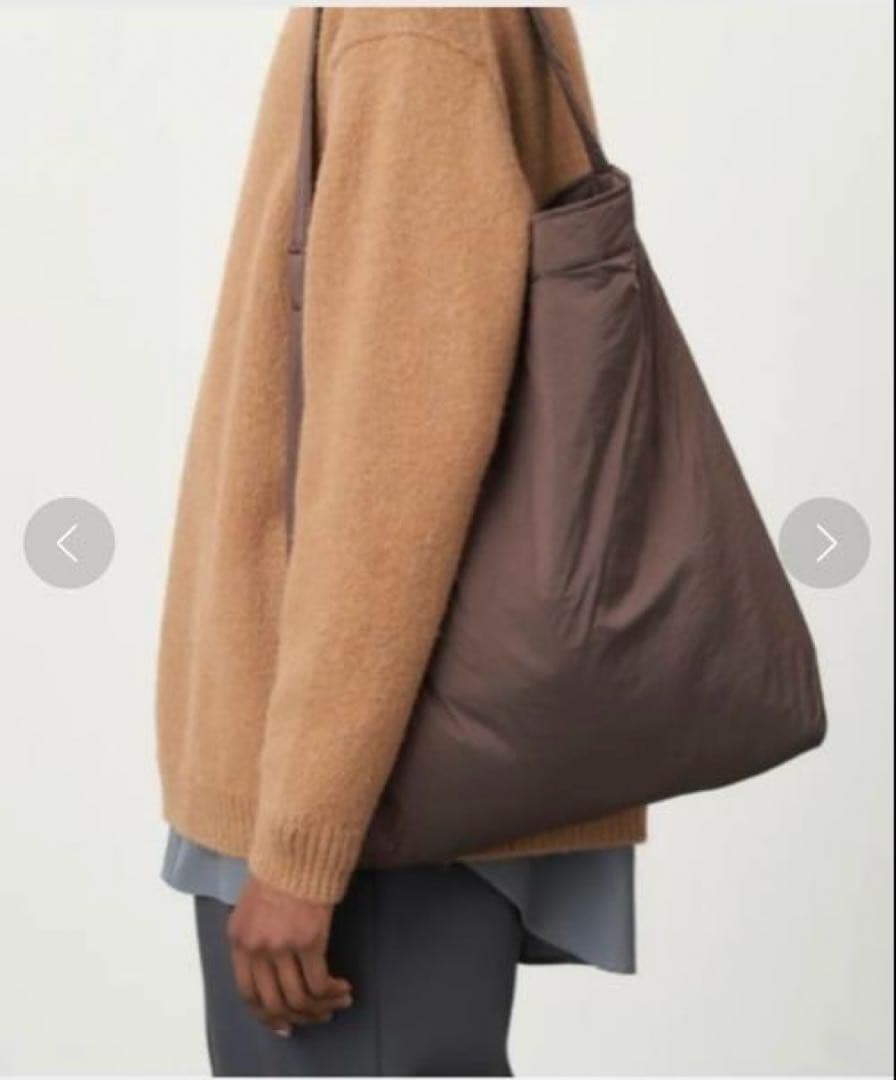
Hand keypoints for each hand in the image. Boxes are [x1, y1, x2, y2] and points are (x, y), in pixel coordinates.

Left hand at [227, 875, 352, 1034]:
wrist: (297, 848)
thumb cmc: (278, 872)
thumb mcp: (251, 907)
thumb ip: (253, 940)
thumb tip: (269, 972)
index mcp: (238, 941)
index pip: (248, 994)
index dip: (267, 1015)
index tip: (285, 1025)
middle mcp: (256, 949)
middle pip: (275, 1002)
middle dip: (298, 1016)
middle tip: (317, 1017)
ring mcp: (282, 946)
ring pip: (299, 997)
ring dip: (321, 1007)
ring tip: (337, 1002)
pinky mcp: (310, 941)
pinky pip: (319, 982)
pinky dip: (332, 992)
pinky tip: (343, 988)